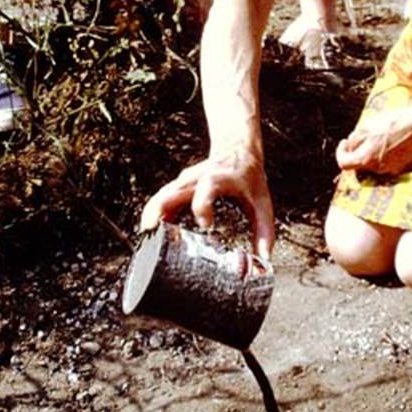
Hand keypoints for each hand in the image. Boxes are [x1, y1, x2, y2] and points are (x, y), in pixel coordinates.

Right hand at [140, 149, 274, 259]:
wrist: (238, 150)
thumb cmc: (249, 178)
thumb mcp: (263, 202)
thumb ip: (265, 232)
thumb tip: (264, 261)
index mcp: (221, 178)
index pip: (207, 188)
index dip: (203, 206)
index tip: (206, 226)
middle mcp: (199, 177)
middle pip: (175, 190)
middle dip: (162, 209)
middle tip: (153, 231)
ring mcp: (186, 180)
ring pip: (163, 194)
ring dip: (153, 213)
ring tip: (146, 235)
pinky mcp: (179, 185)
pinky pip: (162, 198)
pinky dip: (155, 213)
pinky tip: (150, 231)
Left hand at [336, 99, 411, 176]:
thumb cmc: (395, 121)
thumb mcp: (367, 126)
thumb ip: (355, 140)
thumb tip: (348, 147)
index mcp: (366, 159)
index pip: (344, 164)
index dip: (341, 153)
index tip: (344, 144)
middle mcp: (378, 169)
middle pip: (360, 164)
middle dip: (359, 152)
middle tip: (364, 138)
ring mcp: (392, 170)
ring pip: (375, 163)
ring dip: (374, 153)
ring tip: (383, 137)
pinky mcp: (404, 169)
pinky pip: (389, 164)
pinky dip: (388, 155)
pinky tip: (394, 142)